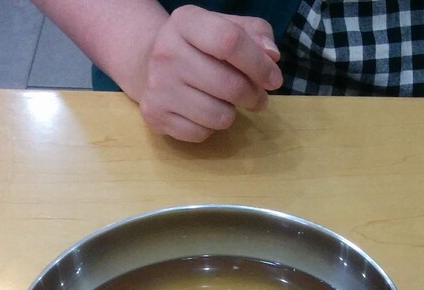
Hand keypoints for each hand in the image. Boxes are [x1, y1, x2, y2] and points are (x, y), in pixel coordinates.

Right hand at [135, 6, 282, 141]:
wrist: (149, 62)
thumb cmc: (200, 46)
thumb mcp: (226, 26)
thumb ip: (256, 34)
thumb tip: (271, 57)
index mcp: (186, 22)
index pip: (230, 41)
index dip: (259, 64)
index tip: (274, 79)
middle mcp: (166, 52)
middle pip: (229, 85)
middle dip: (253, 95)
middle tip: (256, 96)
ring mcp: (158, 86)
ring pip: (219, 116)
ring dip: (232, 113)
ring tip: (227, 102)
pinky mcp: (156, 115)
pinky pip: (202, 133)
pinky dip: (211, 128)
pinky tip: (204, 111)